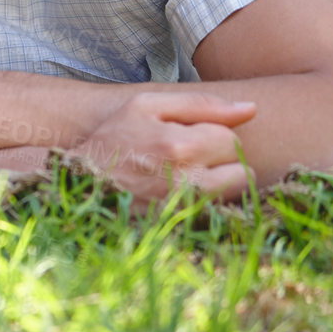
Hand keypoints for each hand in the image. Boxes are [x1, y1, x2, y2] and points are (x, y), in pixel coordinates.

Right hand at [66, 91, 256, 203]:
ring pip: (237, 193)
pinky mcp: (182, 227)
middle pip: (242, 169)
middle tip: (194, 156)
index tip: (190, 136)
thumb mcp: (146, 106)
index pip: (230, 139)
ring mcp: (185, 210)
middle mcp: (187, 181)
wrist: (81, 183)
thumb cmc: (114, 138)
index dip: (214, 134)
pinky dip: (211, 200)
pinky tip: (186, 191)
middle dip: (224, 160)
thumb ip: (200, 104)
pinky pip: (220, 211)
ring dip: (223, 181)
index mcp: (179, 146)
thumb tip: (251, 109)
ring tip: (193, 173)